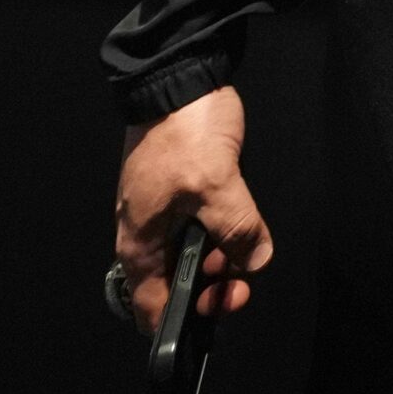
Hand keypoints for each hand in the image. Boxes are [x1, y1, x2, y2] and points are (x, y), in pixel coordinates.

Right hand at [112, 85, 272, 330]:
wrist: (177, 74)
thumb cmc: (183, 127)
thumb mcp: (217, 183)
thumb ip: (237, 229)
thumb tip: (253, 261)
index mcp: (139, 240)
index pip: (152, 306)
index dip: (185, 319)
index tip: (221, 306)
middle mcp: (143, 231)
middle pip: (173, 283)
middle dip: (211, 286)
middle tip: (242, 275)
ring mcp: (159, 209)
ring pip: (188, 254)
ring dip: (218, 258)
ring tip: (243, 246)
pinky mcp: (177, 189)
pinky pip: (196, 226)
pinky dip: (216, 232)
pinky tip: (238, 222)